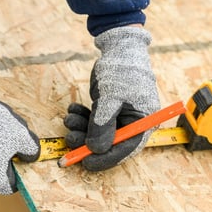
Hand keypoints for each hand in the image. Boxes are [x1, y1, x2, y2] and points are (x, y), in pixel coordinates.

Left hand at [64, 26, 159, 170]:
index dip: (105, 159)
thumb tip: (94, 150)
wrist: (119, 48)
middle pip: (111, 143)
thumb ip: (102, 125)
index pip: (126, 149)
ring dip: (82, 128)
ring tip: (68, 119)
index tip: (85, 163)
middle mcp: (134, 122)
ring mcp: (122, 116)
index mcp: (143, 122)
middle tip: (69, 137)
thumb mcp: (110, 98)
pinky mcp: (110, 110)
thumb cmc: (121, 71)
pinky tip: (72, 110)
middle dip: (88, 141)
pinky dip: (83, 118)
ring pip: (100, 132)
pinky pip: (95, 121)